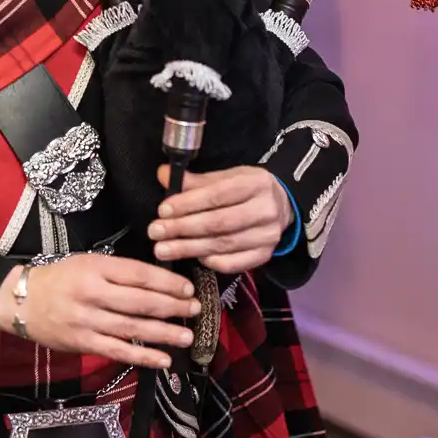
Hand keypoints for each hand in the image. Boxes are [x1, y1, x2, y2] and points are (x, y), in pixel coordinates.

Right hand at [0, 255, 199, 368]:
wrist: (21, 301)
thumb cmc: (60, 279)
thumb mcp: (87, 263)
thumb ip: (118, 271)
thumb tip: (159, 282)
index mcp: (95, 267)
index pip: (139, 274)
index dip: (167, 282)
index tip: (188, 288)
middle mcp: (93, 293)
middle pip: (141, 301)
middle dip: (173, 306)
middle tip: (196, 310)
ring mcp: (88, 320)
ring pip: (133, 328)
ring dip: (164, 333)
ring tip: (187, 335)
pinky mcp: (84, 343)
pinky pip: (119, 351)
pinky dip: (143, 357)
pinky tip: (164, 360)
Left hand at [148, 166, 292, 273]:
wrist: (281, 207)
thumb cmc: (246, 190)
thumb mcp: (226, 178)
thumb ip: (195, 181)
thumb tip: (163, 174)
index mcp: (255, 183)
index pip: (217, 195)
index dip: (188, 204)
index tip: (163, 210)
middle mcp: (266, 210)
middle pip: (219, 223)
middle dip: (183, 228)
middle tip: (156, 232)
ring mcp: (268, 235)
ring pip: (224, 244)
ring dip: (190, 248)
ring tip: (164, 249)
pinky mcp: (265, 255)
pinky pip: (235, 263)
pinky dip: (212, 262)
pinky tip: (194, 258)